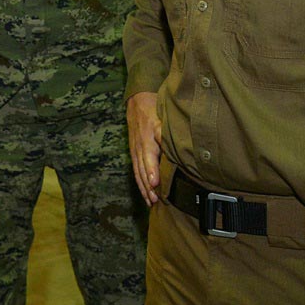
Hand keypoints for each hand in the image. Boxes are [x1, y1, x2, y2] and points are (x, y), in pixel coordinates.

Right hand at [127, 91, 162, 205]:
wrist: (137, 103)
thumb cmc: (152, 111)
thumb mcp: (160, 120)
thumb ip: (164, 135)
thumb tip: (171, 148)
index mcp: (146, 141)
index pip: (148, 159)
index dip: (151, 172)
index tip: (154, 183)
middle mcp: (139, 148)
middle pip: (143, 170)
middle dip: (148, 186)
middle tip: (155, 199)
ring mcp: (135, 152)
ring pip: (138, 173)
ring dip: (143, 188)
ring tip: (150, 201)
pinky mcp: (134, 153)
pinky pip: (136, 170)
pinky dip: (140, 183)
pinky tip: (145, 193)